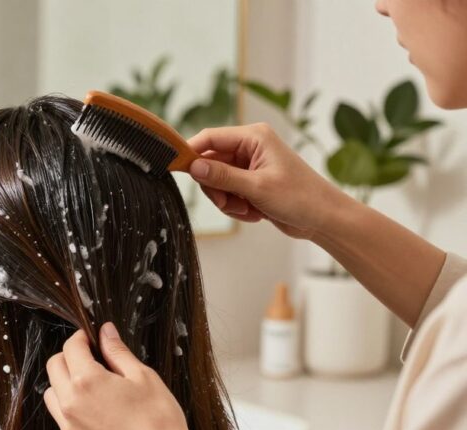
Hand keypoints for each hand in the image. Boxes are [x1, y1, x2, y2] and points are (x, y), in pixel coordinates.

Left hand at [43, 323, 197, 429]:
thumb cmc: (158, 419)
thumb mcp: (142, 376)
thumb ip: (117, 352)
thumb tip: (105, 332)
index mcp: (87, 380)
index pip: (71, 348)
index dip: (81, 338)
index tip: (92, 339)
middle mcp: (70, 402)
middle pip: (54, 367)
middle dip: (70, 357)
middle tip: (92, 358)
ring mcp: (69, 426)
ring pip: (51, 393)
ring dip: (64, 382)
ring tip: (91, 384)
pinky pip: (60, 417)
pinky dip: (69, 406)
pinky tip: (94, 408)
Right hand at [187, 123, 350, 239]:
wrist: (324, 219)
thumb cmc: (300, 198)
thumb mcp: (257, 187)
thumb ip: (222, 176)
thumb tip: (193, 167)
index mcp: (253, 137)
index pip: (210, 138)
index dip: (191, 153)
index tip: (177, 170)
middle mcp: (250, 147)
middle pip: (209, 163)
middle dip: (215, 187)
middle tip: (228, 202)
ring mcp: (249, 166)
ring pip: (216, 181)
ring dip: (226, 200)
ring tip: (246, 209)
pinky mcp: (250, 182)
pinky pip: (227, 193)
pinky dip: (235, 206)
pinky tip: (254, 212)